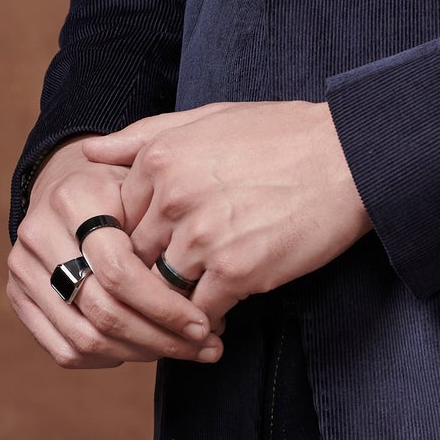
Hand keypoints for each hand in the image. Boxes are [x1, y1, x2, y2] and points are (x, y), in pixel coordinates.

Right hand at [6, 137, 224, 369]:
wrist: (70, 183)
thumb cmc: (126, 185)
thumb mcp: (150, 181)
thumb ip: (170, 218)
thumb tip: (206, 282)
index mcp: (73, 199)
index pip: (119, 272)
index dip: (165, 306)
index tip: (205, 323)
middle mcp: (37, 234)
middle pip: (102, 311)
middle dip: (160, 338)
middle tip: (205, 348)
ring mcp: (21, 268)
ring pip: (84, 339)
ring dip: (141, 354)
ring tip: (184, 352)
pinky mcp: (19, 296)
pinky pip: (65, 349)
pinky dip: (109, 359)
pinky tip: (145, 350)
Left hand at [85, 101, 372, 327]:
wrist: (350, 158)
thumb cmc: (282, 136)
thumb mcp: (207, 119)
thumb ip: (143, 137)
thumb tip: (89, 152)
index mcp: (159, 159)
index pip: (121, 219)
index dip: (141, 240)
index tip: (162, 249)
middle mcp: (172, 197)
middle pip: (137, 257)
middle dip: (152, 275)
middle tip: (169, 290)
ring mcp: (202, 237)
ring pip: (163, 289)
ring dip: (177, 303)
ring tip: (194, 309)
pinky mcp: (236, 271)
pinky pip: (200, 312)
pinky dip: (207, 320)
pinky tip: (223, 316)